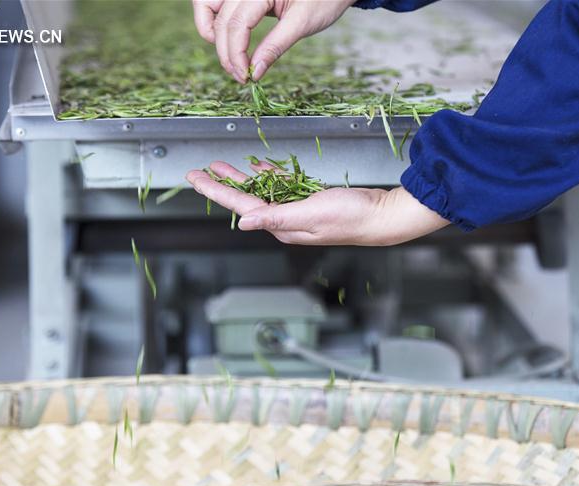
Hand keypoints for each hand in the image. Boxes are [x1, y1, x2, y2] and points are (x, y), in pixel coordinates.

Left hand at [185, 161, 449, 244]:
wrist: (384, 215)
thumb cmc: (353, 216)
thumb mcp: (311, 213)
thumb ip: (276, 216)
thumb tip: (243, 222)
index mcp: (283, 226)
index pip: (240, 207)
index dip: (216, 191)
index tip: (195, 178)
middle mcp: (286, 221)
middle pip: (245, 201)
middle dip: (221, 185)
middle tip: (198, 172)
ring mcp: (298, 211)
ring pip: (261, 193)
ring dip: (240, 179)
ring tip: (220, 165)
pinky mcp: (311, 200)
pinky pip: (282, 187)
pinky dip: (268, 177)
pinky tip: (257, 169)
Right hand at [192, 0, 355, 82]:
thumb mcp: (303, 23)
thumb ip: (276, 46)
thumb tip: (255, 72)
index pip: (236, 24)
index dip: (236, 54)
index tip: (245, 77)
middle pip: (221, 20)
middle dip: (226, 52)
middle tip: (241, 76)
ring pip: (208, 5)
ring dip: (213, 34)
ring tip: (231, 59)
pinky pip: (216, 2)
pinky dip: (215, 21)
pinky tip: (228, 40)